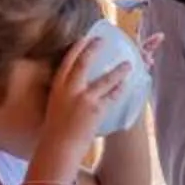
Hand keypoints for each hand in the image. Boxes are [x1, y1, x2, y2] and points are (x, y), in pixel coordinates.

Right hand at [39, 31, 131, 154]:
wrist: (58, 147)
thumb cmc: (57, 128)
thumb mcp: (56, 104)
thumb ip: (65, 91)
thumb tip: (74, 82)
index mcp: (58, 86)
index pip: (67, 60)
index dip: (78, 47)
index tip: (85, 38)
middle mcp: (69, 88)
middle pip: (84, 61)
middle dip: (94, 48)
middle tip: (102, 40)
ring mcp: (83, 98)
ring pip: (105, 78)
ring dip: (118, 70)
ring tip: (128, 64)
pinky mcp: (96, 109)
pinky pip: (112, 96)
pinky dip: (120, 90)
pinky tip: (127, 85)